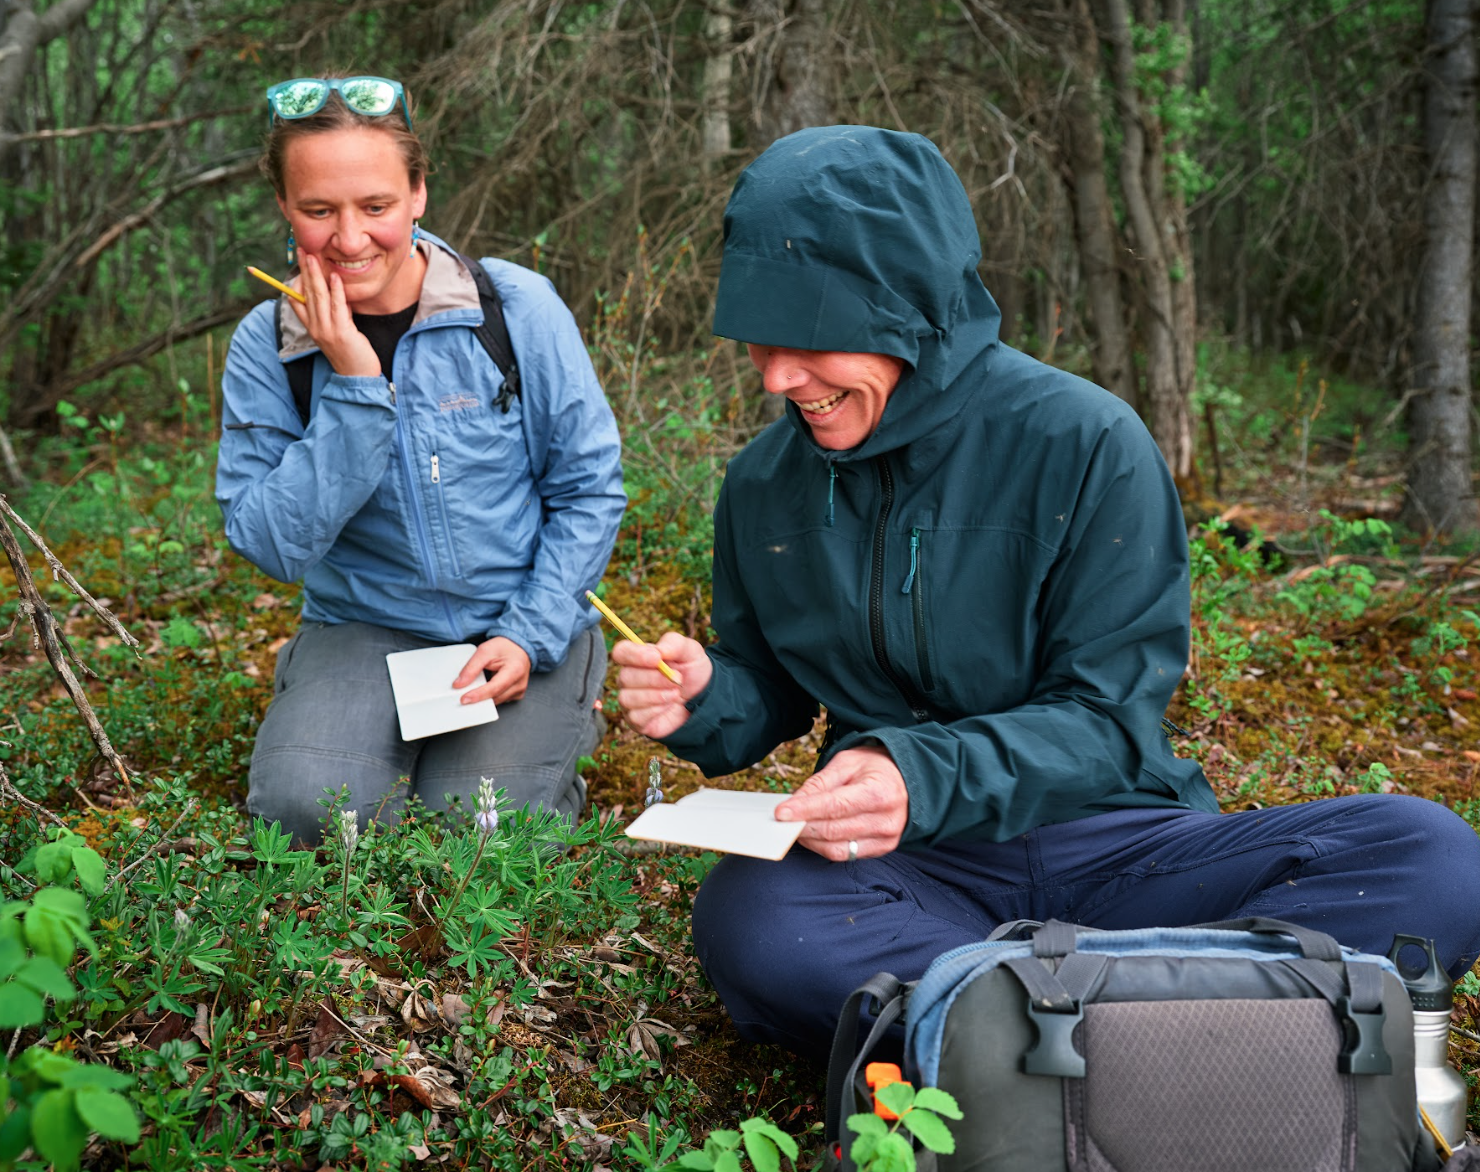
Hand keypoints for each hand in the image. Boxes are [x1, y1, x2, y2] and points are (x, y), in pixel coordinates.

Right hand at [288, 253, 380, 377]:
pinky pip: (337, 307)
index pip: (296, 300)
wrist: (359, 376)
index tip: (300, 262)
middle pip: (306, 293)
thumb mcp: (339, 330)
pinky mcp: (342, 332)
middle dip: (304, 270)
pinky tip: (334, 277)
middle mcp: (316, 328)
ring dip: (316, 275)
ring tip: (313, 257)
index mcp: (312, 327)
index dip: (296, 280)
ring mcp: (327, 330)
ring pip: (318, 297)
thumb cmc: (351, 353)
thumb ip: (336, 313)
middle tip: (302, 250)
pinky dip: (336, 290)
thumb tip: (336, 294)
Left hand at [454, 637, 531, 705]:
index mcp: (515, 670)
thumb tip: (459, 684)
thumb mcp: (485, 651)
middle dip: (478, 696)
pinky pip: (500, 700)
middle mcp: (520, 683)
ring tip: (481, 682)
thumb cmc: (504, 647)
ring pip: (496, 701)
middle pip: (495, 697)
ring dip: (484, 696)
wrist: (517, 647)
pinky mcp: (517, 695)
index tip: (464, 699)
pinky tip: (489, 685)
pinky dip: (491, 695)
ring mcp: (519, 691)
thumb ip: (471, 668)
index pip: (494, 688)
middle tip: (465, 692)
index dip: (478, 695)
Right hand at [613, 632, 711, 738]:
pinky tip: (669, 706)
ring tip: (676, 694)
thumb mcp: (691, 651)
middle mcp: (628, 678)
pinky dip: (656, 711)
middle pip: (625, 677)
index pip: (621, 652)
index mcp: (637, 658)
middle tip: (678, 679)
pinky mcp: (636, 720)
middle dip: (654, 679)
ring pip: (627, 698)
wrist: (702, 699)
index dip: (634, 655)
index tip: (657, 659)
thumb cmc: (692, 671)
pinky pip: (635, 717)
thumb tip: (658, 651)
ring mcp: (630, 700)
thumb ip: (674, 644)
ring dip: (655, 696)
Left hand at [776, 746, 907, 860]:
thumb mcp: (847, 763)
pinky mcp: (881, 849)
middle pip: (833, 830)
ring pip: (836, 849)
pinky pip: (845, 856)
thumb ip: (820, 783)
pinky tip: (814, 835)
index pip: (835, 806)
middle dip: (803, 827)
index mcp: (879, 792)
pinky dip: (824, 847)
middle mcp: (886, 820)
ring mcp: (885, 839)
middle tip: (783, 821)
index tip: (781, 813)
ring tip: (796, 828)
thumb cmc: (875, 768)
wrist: (907, 778)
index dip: (805, 810)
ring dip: (810, 840)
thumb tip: (793, 803)